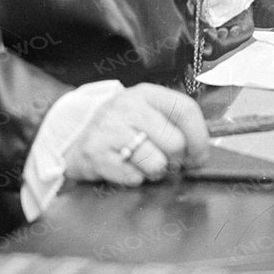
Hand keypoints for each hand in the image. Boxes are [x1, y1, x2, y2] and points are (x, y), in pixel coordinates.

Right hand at [63, 84, 209, 185]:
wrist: (71, 134)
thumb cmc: (118, 126)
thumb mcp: (144, 112)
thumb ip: (172, 124)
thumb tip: (201, 151)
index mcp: (146, 94)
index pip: (185, 110)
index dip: (200, 137)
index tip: (199, 155)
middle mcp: (128, 107)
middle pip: (175, 142)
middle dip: (175, 160)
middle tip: (165, 161)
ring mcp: (110, 130)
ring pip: (156, 163)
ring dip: (154, 171)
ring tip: (142, 163)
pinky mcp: (97, 154)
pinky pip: (133, 178)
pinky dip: (133, 179)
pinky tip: (123, 167)